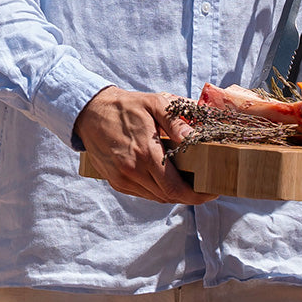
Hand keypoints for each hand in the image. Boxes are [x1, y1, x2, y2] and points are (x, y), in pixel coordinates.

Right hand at [75, 85, 216, 204]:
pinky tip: (167, 178)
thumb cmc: (127, 106)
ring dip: (174, 194)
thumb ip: (177, 121)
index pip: (175, 188)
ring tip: (190, 182)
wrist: (90, 112)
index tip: (211, 192)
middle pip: (168, 196)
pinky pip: (143, 194)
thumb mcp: (156, 103)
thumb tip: (194, 138)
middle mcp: (132, 171)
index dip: (196, 195)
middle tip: (206, 186)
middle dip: (190, 195)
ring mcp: (122, 178)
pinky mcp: (115, 181)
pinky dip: (158, 190)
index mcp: (145, 153)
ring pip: (156, 197)